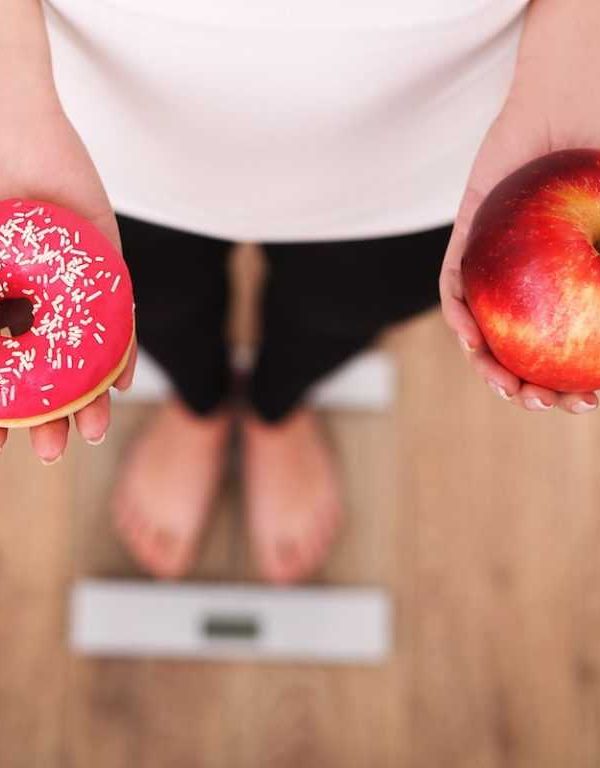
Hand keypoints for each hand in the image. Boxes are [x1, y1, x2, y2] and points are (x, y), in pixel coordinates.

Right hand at [0, 96, 136, 460]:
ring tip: (92, 431)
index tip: (4, 444)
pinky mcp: (107, 267)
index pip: (7, 372)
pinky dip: (121, 348)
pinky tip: (122, 382)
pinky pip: (119, 316)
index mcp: (1, 309)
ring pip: (87, 354)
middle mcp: (38, 306)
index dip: (6, 410)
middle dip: (51, 416)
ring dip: (90, 395)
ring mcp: (74, 290)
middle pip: (50, 373)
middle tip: (54, 451)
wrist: (8, 132)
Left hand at [440, 93, 598, 414]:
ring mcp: (498, 269)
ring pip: (486, 331)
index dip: (578, 383)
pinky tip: (472, 338)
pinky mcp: (467, 243)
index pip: (571, 349)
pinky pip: (455, 287)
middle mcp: (534, 286)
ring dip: (490, 366)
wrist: (575, 102)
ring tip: (506, 386)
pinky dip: (461, 316)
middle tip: (541, 402)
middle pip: (525, 350)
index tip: (586, 399)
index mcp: (571, 290)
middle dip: (531, 387)